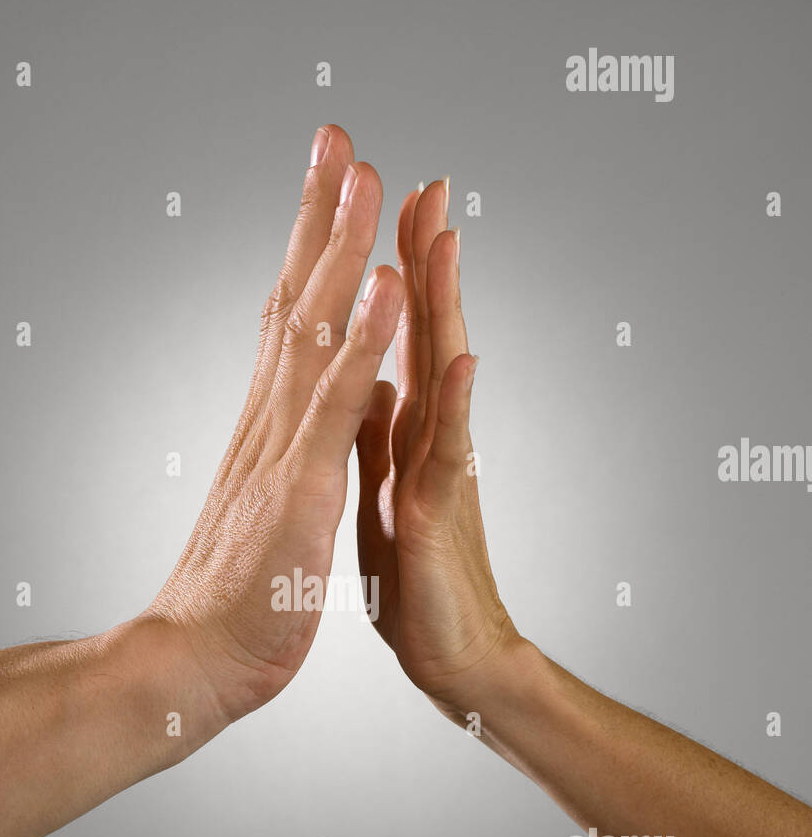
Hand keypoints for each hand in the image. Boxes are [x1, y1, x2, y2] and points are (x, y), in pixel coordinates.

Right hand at [146, 127, 403, 723]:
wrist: (194, 661)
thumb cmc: (237, 597)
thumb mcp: (273, 509)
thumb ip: (297, 453)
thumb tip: (331, 410)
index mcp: (268, 429)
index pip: (289, 320)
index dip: (310, 249)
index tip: (327, 185)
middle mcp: (268, 422)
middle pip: (294, 300)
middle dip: (319, 215)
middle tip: (336, 138)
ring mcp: (280, 449)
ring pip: (312, 331)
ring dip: (339, 249)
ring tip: (360, 175)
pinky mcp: (299, 488)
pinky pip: (338, 405)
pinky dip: (362, 341)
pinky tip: (383, 287)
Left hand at [355, 178, 522, 721]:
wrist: (450, 656)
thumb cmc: (417, 580)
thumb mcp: (385, 492)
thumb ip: (381, 433)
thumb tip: (373, 382)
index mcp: (399, 432)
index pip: (391, 334)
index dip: (385, 268)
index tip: (376, 199)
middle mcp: (425, 440)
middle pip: (420, 333)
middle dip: (419, 254)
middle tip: (425, 180)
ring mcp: (438, 474)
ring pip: (439, 376)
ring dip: (441, 305)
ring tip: (444, 237)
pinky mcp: (439, 520)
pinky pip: (448, 457)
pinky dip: (456, 405)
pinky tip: (463, 359)